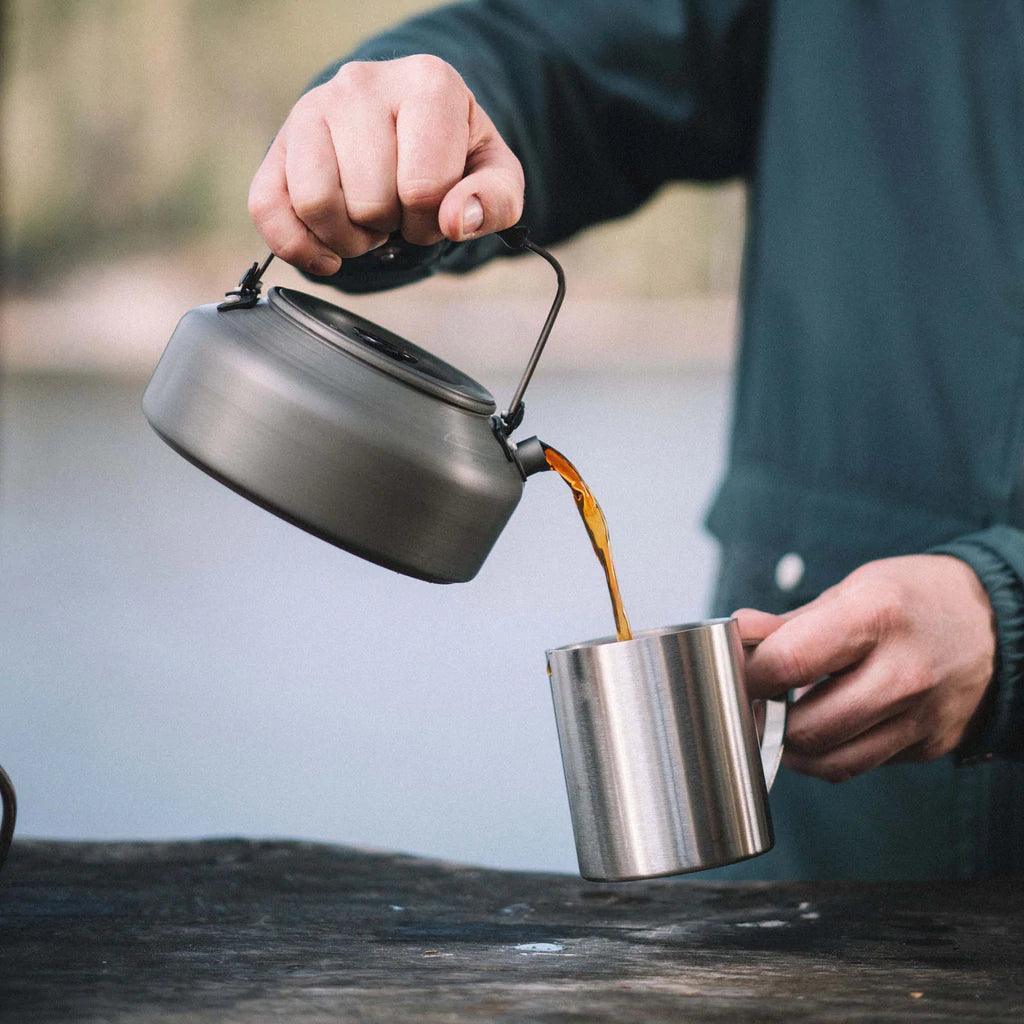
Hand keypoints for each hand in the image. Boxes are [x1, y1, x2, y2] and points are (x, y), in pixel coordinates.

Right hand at [248, 55, 524, 275]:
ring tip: (368, 222)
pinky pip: (267, 208)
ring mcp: (312, 109)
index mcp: (428, 83)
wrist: (408, 127)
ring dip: (347, 239)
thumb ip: (494, 201)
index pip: (423, 188)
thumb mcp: (495, 175)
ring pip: (315, 204)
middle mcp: (363, 84)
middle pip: (369, 202)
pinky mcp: (279, 144)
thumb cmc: (454, 154)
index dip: (432, 222)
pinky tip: (328, 249)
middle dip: (391, 229)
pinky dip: (298, 246)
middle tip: (401, 214)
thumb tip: (454, 221)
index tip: (435, 209)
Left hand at [736, 555, 996, 781]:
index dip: (747, 675)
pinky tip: (824, 728)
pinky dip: (831, 755)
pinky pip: (862, 765)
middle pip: (807, 727)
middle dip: (767, 721)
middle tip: (754, 705)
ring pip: (832, 762)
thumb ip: (791, 622)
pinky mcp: (930, 745)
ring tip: (780, 722)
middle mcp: (903, 672)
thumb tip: (740, 632)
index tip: (732, 675)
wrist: (994, 621)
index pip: (788, 663)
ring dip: (793, 749)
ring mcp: (921, 715)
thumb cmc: (912, 599)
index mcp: (875, 616)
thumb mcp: (852, 590)